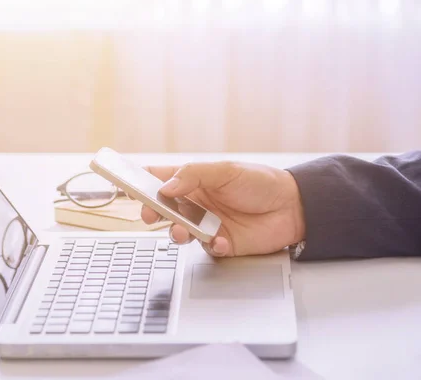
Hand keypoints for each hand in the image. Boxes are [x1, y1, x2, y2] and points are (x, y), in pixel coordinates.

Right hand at [141, 162, 305, 256]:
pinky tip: (221, 240)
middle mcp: (195, 203)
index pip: (159, 180)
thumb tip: (165, 187)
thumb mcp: (225, 171)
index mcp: (193, 181)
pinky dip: (211, 246)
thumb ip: (193, 176)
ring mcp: (205, 224)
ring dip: (176, 233)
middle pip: (162, 209)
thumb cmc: (260, 182)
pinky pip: (205, 249)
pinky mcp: (220, 244)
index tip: (128, 187)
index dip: (141, 183)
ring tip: (181, 231)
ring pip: (179, 232)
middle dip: (152, 212)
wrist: (293, 207)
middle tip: (150, 214)